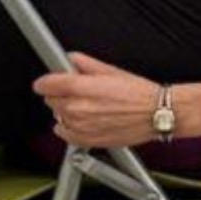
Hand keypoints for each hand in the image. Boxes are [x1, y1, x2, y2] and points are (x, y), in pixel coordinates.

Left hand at [33, 53, 169, 148]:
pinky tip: (84, 121)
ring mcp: (80, 126)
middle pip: (50, 100)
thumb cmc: (139, 95)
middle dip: (60, 94)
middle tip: (78, 92)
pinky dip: (69, 128)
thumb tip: (71, 59)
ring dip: (66, 111)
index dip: (46, 81)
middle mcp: (76, 108)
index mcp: (80, 88)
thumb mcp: (111, 71)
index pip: (45, 84)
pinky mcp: (86, 141)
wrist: (155, 115)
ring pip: (57, 117)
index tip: (49, 81)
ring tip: (87, 107)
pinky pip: (64, 134)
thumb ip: (86, 64)